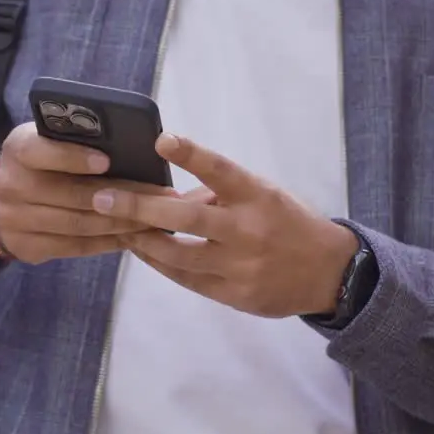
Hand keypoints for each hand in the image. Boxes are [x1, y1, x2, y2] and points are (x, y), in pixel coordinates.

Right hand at [0, 122, 176, 264]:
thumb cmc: (36, 163)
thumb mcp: (42, 142)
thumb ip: (71, 140)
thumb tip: (126, 145)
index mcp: (19, 150)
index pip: (43, 153)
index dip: (73, 158)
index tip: (107, 161)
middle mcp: (12, 186)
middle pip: (72, 195)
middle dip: (120, 196)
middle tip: (159, 196)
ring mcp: (16, 221)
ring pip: (78, 225)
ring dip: (121, 223)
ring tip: (155, 218)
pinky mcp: (28, 248)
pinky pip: (75, 247)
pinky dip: (107, 242)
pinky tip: (132, 235)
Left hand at [90, 133, 358, 317]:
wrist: (331, 273)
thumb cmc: (289, 223)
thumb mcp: (265, 195)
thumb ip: (222, 193)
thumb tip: (170, 195)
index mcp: (259, 196)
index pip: (223, 170)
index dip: (192, 155)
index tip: (162, 139)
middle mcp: (249, 231)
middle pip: (188, 218)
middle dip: (141, 207)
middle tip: (103, 197)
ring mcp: (242, 266)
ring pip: (179, 255)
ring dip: (142, 240)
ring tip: (114, 225)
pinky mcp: (235, 295)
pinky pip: (188, 279)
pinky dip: (161, 264)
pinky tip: (142, 251)